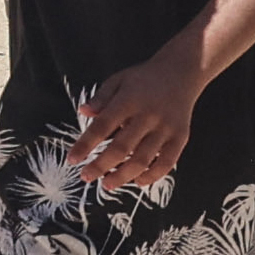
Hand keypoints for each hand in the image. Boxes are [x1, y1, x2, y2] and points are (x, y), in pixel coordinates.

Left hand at [72, 46, 203, 192]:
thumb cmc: (144, 78)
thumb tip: (83, 112)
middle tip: (86, 176)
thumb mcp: (119, 80)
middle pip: (122, 148)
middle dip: (101, 166)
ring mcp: (166, 127)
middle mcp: (148, 114)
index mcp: (129, 99)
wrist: (182, 70)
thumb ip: (101, 97)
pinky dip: (152, 176)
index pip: (103, 125)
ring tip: (107, 184)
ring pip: (143, 159)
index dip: (85, 144)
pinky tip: (138, 181)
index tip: (72, 159)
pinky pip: (167, 162)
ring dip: (123, 176)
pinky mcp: (180, 136)